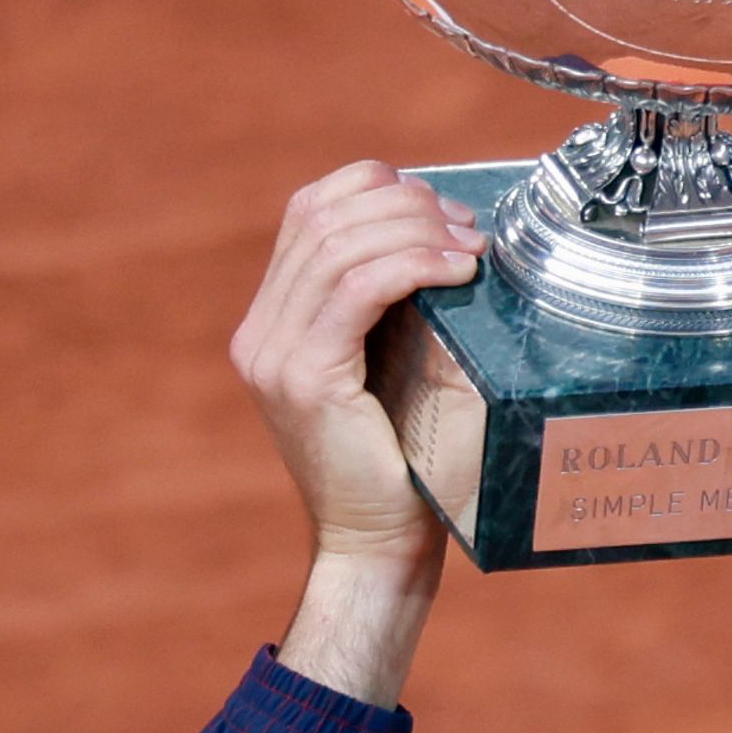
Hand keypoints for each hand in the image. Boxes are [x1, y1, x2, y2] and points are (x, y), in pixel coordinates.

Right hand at [231, 161, 484, 703]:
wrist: (377, 544)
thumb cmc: (402, 460)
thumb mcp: (388, 365)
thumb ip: (387, 307)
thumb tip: (442, 229)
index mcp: (270, 323)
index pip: (307, 211)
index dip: (373, 188)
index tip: (438, 207)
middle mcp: (259, 334)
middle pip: (322, 217)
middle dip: (404, 206)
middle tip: (467, 227)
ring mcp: (274, 356)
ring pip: (340, 246)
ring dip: (416, 230)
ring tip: (472, 247)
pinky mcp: (306, 380)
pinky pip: (357, 290)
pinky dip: (413, 265)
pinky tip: (458, 272)